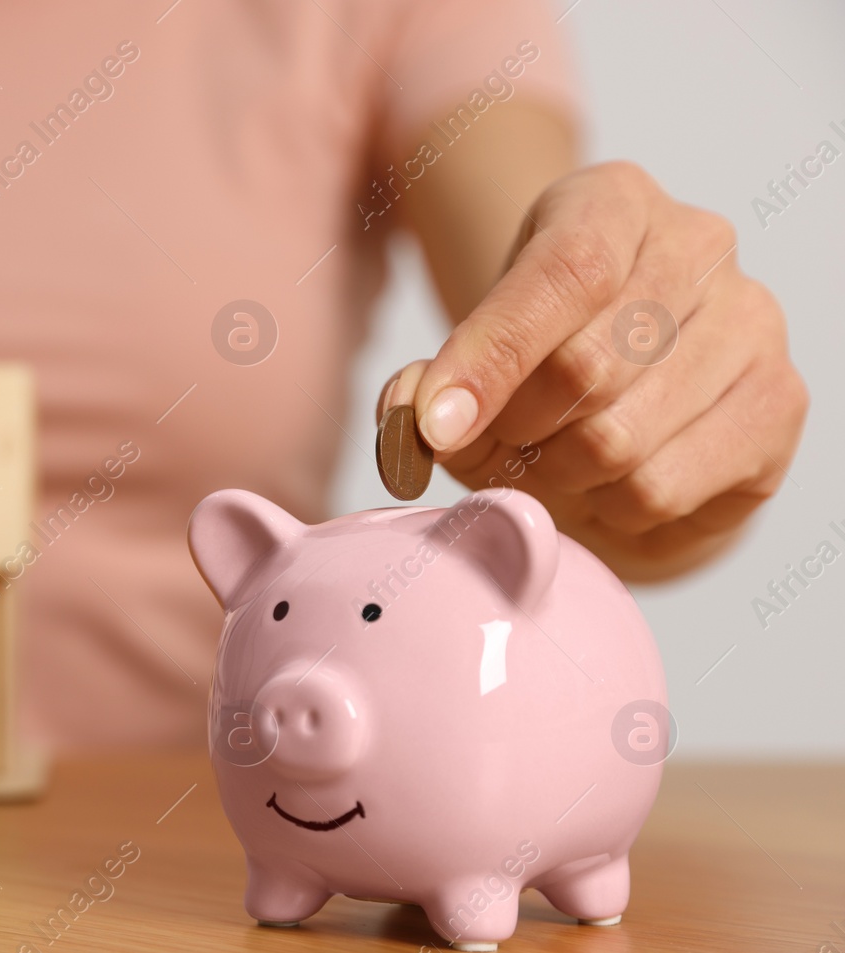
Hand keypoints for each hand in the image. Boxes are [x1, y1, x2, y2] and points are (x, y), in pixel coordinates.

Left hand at [380, 162, 806, 579]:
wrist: (627, 401)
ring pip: (620, 439)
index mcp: (614, 202)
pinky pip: (661, 487)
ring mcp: (753, 322)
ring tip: (550, 465)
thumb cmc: (538, 363)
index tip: (437, 425)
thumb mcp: (472, 350)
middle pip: (587, 367)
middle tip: (496, 448)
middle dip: (515, 431)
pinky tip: (607, 485)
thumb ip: (426, 381)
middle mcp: (701, 244)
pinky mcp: (779, 404)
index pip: (565, 272)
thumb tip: (414, 415)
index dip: (492, 357)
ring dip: (557, 475)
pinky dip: (609, 507)